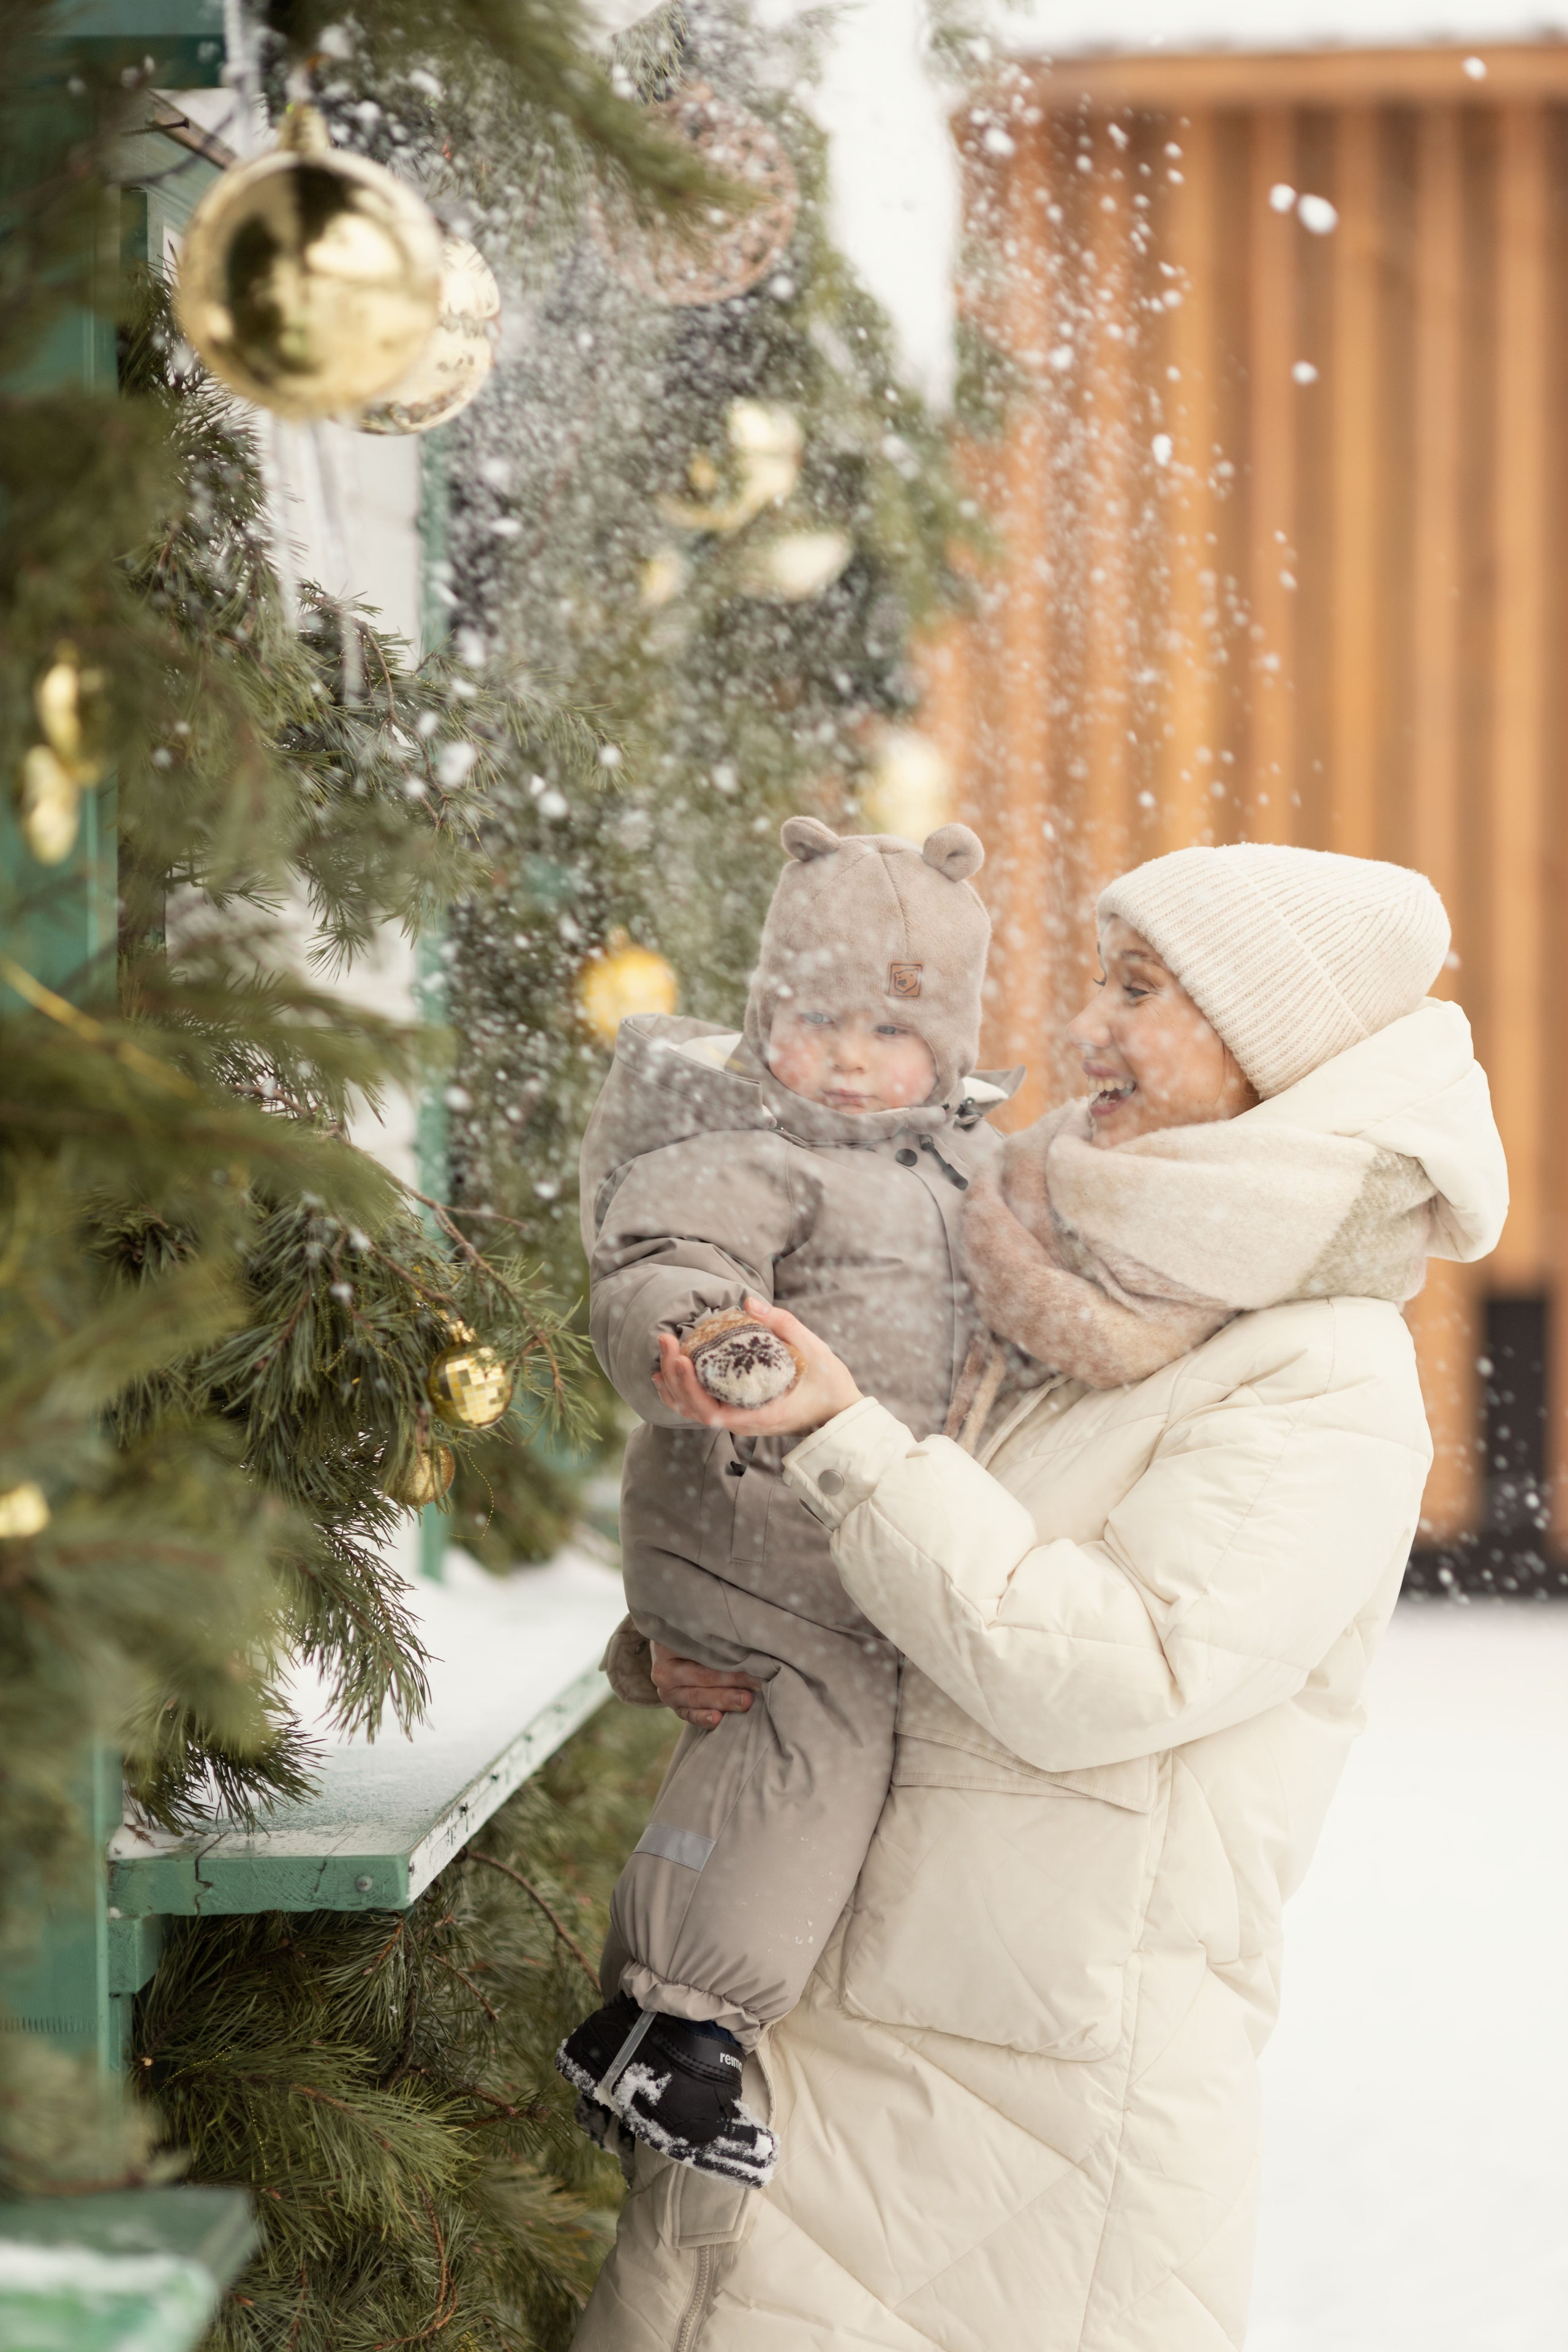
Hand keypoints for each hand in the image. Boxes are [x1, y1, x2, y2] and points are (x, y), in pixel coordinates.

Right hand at [650, 1640, 760, 1729]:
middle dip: (731, 1679)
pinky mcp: (675, 1707)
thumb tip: (748, 1638)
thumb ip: (715, 1635)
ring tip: (745, 1701)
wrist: (673, 1654)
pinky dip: (703, 1718)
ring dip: (723, 1700)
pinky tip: (718, 1719)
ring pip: (696, 1697)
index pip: (698, 1648)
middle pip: (700, 1674)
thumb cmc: (694, 1638)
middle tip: (756, 1682)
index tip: (751, 1656)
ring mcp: (667, 1691)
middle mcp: (664, 1669)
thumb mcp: (697, 1631)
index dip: (725, 1652)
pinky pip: (688, 1714)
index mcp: (668, 1644)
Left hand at [652, 1296, 861, 1436]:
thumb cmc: (830, 1386)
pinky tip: (672, 1371)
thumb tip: (749, 1303)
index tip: (681, 1357)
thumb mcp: (815, 1351)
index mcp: (758, 1415)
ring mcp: (740, 1420)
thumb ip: (784, 1326)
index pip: (710, 1412)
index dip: (689, 1387)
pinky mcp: (740, 1412)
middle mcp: (743, 1423)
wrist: (841, 1415)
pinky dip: (683, 1390)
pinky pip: (703, 1406)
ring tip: (663, 1351)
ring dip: (673, 1383)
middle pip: (694, 1409)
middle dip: (674, 1376)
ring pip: (694, 1411)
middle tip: (667, 1340)